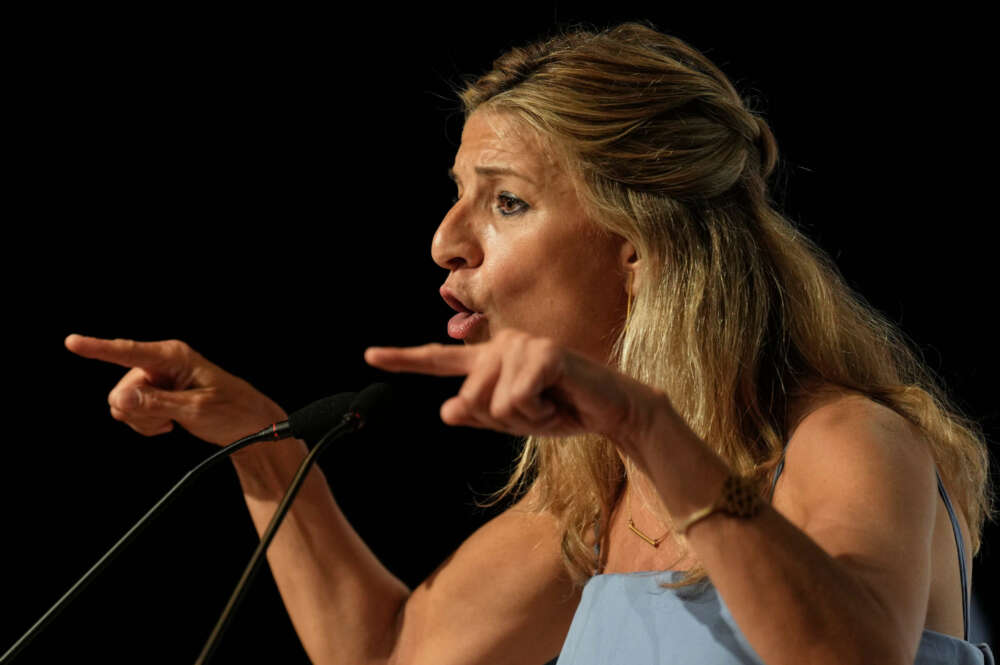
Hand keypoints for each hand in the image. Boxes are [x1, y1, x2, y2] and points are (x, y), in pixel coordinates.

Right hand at [65, 334, 286, 445]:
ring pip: (122, 404)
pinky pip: (129, 411)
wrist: (247, 425)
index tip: (71, 341)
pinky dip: (145, 424)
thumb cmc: (231, 410)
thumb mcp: (195, 409)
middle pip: (120, 390)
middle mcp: (160, 362)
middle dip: (138, 412)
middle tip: (169, 419)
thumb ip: (156, 404)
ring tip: (172, 420)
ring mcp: (156, 378)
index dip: (98, 348)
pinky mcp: (154, 393)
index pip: (129, 352)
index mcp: (174, 356)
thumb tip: (119, 398)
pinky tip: (168, 423)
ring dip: (143, 420)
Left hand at [364, 329, 661, 443]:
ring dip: (525, 420)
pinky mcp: (543, 353)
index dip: (404, 359)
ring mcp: (522, 345)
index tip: (370, 356)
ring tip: (550, 404)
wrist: (610, 411)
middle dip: (503, 421)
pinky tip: (560, 402)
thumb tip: (447, 409)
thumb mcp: (514, 421)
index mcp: (489, 359)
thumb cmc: (561, 411)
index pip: (440, 360)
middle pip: (469, 400)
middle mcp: (501, 344)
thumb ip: (479, 415)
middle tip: (538, 411)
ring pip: (493, 403)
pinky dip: (539, 415)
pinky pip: (517, 400)